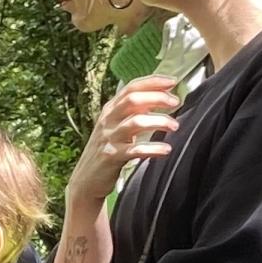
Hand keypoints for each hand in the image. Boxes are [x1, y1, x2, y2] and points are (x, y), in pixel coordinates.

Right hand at [66, 74, 179, 210]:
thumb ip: (132, 113)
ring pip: (135, 122)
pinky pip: (135, 149)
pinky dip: (153, 148)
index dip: (152, 82)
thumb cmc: (106, 151)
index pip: (131, 88)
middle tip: (176, 103)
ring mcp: (109, 138)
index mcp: (110, 110)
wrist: (85, 180)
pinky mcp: (111, 156)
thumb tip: (159, 98)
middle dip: (158, 98)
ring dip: (159, 121)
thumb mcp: (114, 127)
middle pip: (133, 100)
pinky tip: (165, 149)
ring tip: (174, 126)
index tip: (172, 81)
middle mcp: (108, 121)